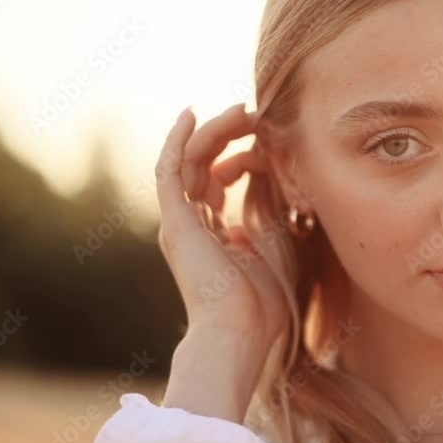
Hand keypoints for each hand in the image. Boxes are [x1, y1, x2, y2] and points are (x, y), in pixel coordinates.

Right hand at [155, 103, 288, 349]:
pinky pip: (169, 170)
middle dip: (227, 135)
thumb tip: (263, 175)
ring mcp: (179, 223)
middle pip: (201, 166)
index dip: (239, 156)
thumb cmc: (262, 305)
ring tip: (241, 110)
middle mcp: (188, 227)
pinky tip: (192, 114)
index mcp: (208, 237)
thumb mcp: (273, 245)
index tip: (268, 141)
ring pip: (189, 161)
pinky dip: (178, 140)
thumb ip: (265, 211)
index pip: (214, 183)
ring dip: (214, 131)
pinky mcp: (175, 221)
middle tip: (253, 112)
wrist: (240, 332)